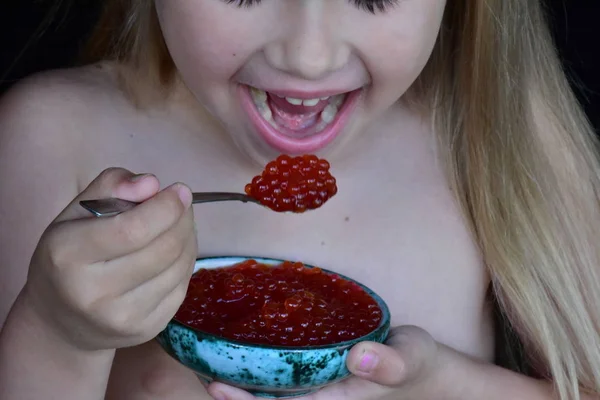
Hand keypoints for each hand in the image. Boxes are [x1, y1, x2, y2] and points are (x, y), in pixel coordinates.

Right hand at [21, 168, 197, 351]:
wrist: (61, 323)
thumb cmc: (71, 256)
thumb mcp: (76, 212)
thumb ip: (111, 186)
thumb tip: (152, 183)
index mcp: (68, 255)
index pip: (132, 229)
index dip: (166, 207)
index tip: (180, 190)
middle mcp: (93, 292)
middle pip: (163, 249)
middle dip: (182, 219)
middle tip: (183, 205)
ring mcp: (121, 318)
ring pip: (179, 267)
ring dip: (189, 238)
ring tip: (179, 225)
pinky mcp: (145, 330)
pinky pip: (182, 287)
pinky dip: (186, 262)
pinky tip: (175, 252)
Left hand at [206, 326, 454, 399]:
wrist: (424, 374)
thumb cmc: (417, 365)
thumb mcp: (412, 359)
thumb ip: (391, 363)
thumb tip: (360, 356)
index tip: (215, 385)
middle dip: (232, 396)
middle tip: (197, 370)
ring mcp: (318, 396)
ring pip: (270, 398)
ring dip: (238, 388)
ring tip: (203, 363)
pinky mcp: (317, 384)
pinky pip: (279, 386)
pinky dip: (256, 377)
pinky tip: (239, 357)